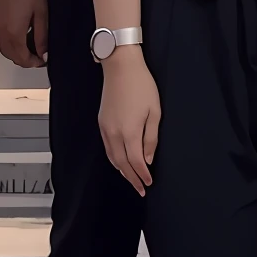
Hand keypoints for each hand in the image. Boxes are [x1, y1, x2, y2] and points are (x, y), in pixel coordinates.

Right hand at [0, 0, 47, 68]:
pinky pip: (2, 37)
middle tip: (40, 56)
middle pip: (10, 55)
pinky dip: (12, 42)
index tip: (44, 61)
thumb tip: (43, 53)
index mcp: (13, 32)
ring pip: (4, 47)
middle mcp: (2, 31)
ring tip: (33, 46)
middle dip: (24, 60)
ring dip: (17, 52)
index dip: (33, 63)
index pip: (21, 57)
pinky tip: (24, 34)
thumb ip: (42, 35)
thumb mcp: (42, 12)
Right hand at [98, 47, 159, 196]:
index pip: (136, 162)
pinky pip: (107, 148)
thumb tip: (147, 159)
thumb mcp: (154, 111)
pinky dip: (114, 159)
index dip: (142, 175)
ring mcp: (105, 128)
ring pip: (112, 157)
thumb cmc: (142, 85)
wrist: (121, 67)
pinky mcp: (101, 122)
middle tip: (140, 189)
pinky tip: (121, 161)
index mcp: (129, 131)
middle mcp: (114, 133)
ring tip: (132, 179)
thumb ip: (151, 138)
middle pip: (122, 164)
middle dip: (132, 178)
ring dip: (122, 171)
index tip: (149, 184)